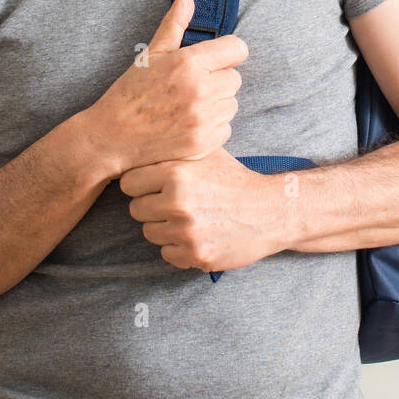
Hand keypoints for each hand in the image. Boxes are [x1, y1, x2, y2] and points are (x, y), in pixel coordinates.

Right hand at [87, 0, 247, 174]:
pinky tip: (189, 123)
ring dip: (217, 104)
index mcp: (189, 63)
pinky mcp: (204, 143)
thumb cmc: (131, 91)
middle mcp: (200, 90)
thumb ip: (176, 21)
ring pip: (232, 104)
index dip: (226, 53)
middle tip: (191, 86)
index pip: (238, 49)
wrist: (112, 137)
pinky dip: (212, 127)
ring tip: (188, 105)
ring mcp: (203, 119)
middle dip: (218, 79)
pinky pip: (226, 128)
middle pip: (235, 78)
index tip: (211, 60)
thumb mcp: (153, 52)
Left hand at [121, 150, 292, 272]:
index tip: (154, 186)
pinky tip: (197, 235)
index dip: (141, 184)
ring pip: (150, 233)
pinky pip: (167, 254)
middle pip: (135, 210)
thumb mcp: (206, 153)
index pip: (128, 183)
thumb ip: (171, 150)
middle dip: (152, 207)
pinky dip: (179, 248)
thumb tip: (134, 143)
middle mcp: (178, 202)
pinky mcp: (196, 255)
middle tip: (175, 203)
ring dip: (165, 228)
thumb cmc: (234, 179)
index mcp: (176, 173)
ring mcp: (187, 232)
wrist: (271, 210)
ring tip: (189, 218)